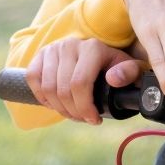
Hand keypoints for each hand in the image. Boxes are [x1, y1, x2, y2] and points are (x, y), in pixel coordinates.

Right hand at [25, 38, 143, 124]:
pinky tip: (55, 102)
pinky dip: (42, 96)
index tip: (94, 120)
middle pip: (63, 89)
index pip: (80, 83)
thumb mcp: (131, 69)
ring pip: (47, 88)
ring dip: (58, 108)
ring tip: (72, 113)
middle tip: (83, 118)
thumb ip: (130, 73)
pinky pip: (33, 78)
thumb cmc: (116, 67)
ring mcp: (54, 48)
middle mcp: (71, 45)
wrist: (98, 55)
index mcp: (93, 48)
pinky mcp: (41, 54)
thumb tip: (112, 78)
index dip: (84, 107)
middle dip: (73, 111)